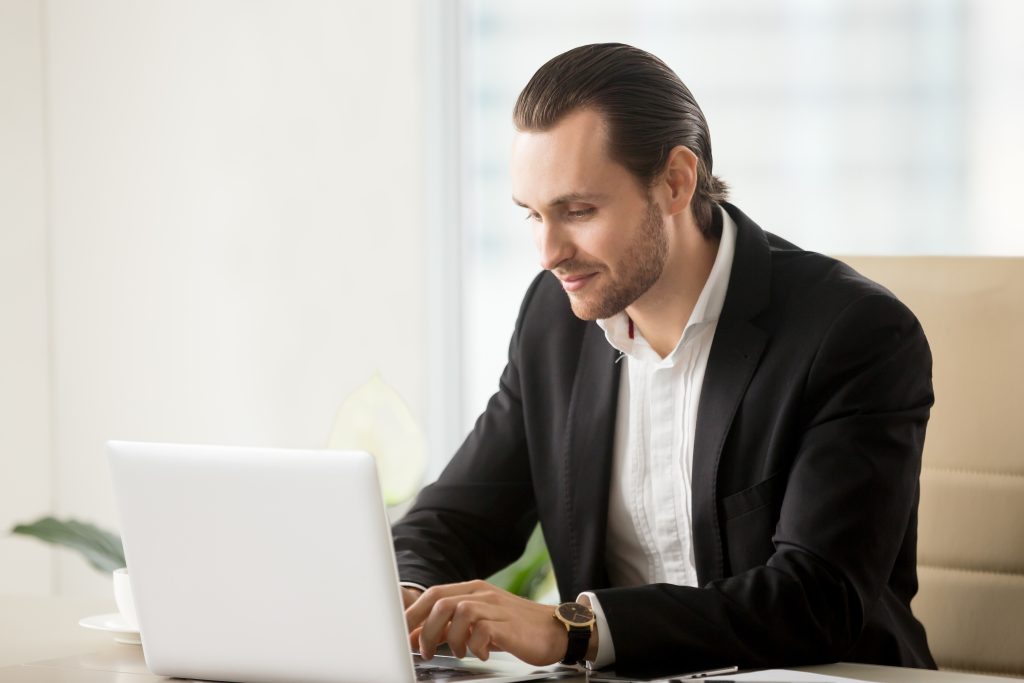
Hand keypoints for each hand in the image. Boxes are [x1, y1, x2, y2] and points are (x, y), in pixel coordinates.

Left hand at [404, 579, 568, 665]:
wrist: (555, 629)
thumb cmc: (516, 627)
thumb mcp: (479, 624)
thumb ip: (451, 627)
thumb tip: (418, 636)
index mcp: (473, 590)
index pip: (434, 593)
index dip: (413, 613)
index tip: (402, 633)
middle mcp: (483, 594)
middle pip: (441, 602)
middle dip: (425, 629)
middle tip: (425, 651)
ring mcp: (496, 607)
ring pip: (458, 613)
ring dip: (451, 638)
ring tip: (460, 652)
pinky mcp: (508, 625)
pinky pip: (481, 631)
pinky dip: (475, 646)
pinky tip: (483, 654)